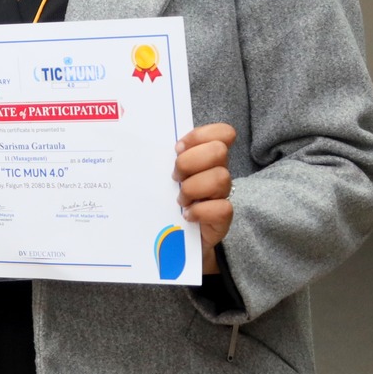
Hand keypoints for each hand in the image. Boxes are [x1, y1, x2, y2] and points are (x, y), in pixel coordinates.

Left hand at [176, 123, 235, 272]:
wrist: (174, 240)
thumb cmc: (166, 201)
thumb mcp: (164, 176)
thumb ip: (166, 159)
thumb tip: (149, 144)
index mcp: (206, 157)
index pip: (223, 133)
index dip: (200, 136)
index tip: (177, 149)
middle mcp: (218, 173)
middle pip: (218, 151)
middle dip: (190, 162)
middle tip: (175, 177)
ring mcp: (222, 195)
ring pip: (220, 178)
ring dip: (192, 188)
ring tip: (180, 200)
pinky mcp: (223, 218)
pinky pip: (221, 208)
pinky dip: (199, 211)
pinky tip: (187, 216)